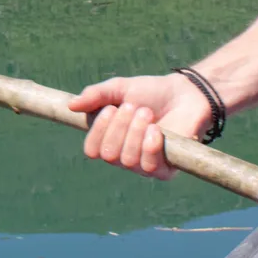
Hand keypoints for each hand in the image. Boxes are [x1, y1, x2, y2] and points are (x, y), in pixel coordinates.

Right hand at [67, 73, 214, 180]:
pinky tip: (157, 130)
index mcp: (110, 139)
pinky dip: (150, 146)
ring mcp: (143, 165)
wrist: (186, 94)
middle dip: (120, 127)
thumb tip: (71, 106)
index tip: (111, 109)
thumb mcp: (120, 88)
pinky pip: (148, 167)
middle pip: (108, 154)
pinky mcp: (164, 170)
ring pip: (127, 160)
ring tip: (148, 114)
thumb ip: (95, 95)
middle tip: (134, 107)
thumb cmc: (152, 92)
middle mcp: (123, 156)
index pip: (92, 150)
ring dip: (136, 133)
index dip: (98, 131)